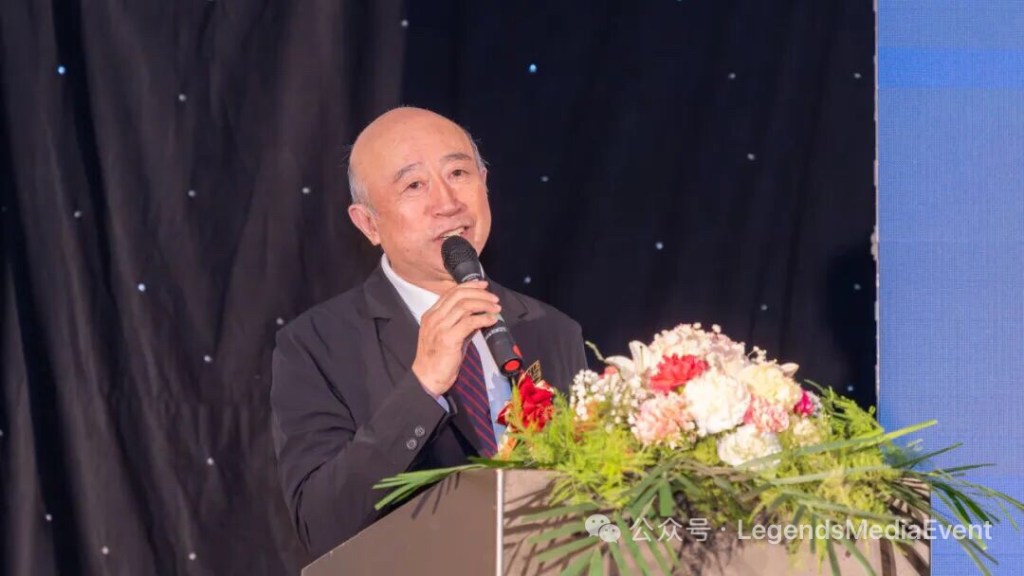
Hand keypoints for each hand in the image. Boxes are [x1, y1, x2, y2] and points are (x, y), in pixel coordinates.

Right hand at [412, 281, 500, 397]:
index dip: (468, 286)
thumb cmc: (438, 359)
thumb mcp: (447, 336)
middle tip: (494, 298)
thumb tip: (480, 315)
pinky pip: (469, 322)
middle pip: (458, 295)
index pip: (450, 293)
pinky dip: (483, 319)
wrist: (427, 378)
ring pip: (464, 306)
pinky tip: (492, 320)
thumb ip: (460, 324)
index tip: (483, 285)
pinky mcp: (448, 339)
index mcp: (431, 315)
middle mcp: (434, 318)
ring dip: (484, 304)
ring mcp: (440, 327)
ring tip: (496, 308)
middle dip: (479, 293)